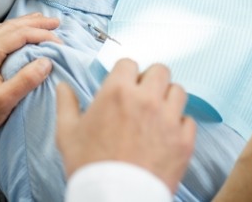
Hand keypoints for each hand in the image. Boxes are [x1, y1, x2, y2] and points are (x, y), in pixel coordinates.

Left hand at [0, 12, 60, 139]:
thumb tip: (46, 62)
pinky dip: (14, 30)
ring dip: (25, 23)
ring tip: (41, 21)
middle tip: (56, 22)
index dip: (42, 34)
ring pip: (5, 28)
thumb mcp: (4, 100)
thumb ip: (26, 79)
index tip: (58, 41)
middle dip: (36, 22)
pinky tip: (20, 32)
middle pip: (12, 26)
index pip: (20, 34)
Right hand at [56, 58, 195, 193]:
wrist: (113, 200)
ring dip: (168, 99)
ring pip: (178, 91)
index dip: (126, 74)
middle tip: (144, 96)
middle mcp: (146, 99)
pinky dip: (180, 126)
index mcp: (118, 91)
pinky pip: (188, 120)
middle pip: (160, 71)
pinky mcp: (183, 140)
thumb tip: (62, 86)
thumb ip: (66, 104)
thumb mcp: (68, 133)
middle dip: (151, 80)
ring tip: (158, 114)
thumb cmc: (89, 167)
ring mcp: (168, 118)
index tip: (124, 85)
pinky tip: (167, 135)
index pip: (129, 63)